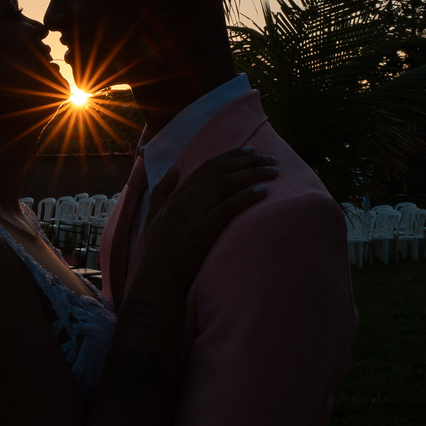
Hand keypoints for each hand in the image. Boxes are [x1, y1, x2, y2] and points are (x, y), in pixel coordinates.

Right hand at [137, 146, 277, 284]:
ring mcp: (197, 213)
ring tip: (272, 171)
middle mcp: (188, 199)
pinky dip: (248, 195)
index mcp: (178, 195)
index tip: (248, 151)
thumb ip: (161, 191)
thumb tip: (172, 170)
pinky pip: (230, 206)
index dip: (229, 156)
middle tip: (266, 157)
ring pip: (228, 184)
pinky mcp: (206, 228)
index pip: (206, 168)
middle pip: (220, 171)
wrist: (159, 273)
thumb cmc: (157, 248)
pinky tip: (263, 190)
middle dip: (246, 161)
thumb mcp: (153, 214)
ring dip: (252, 174)